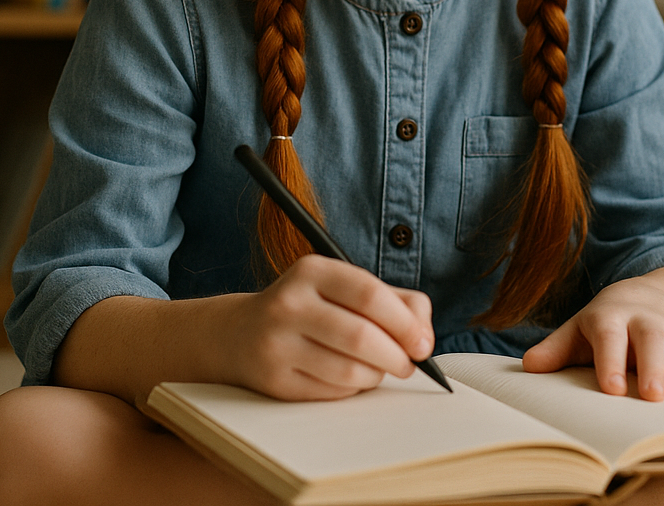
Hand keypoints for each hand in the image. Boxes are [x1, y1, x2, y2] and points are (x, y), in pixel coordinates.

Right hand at [225, 254, 434, 400]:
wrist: (239, 333)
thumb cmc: (308, 308)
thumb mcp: (343, 288)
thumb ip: (394, 300)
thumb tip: (424, 335)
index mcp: (311, 271)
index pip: (369, 294)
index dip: (405, 323)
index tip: (423, 343)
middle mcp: (289, 303)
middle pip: (361, 337)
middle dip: (397, 356)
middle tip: (408, 363)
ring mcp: (277, 343)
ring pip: (349, 371)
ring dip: (376, 376)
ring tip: (378, 369)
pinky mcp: (274, 380)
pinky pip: (332, 393)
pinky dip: (353, 389)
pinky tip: (350, 377)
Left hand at [522, 271, 663, 401]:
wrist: (641, 298)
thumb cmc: (603, 326)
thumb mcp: (577, 333)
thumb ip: (555, 350)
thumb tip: (528, 366)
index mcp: (610, 318)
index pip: (608, 335)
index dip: (609, 359)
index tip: (610, 388)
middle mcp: (645, 321)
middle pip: (652, 338)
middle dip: (653, 366)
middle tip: (652, 396)